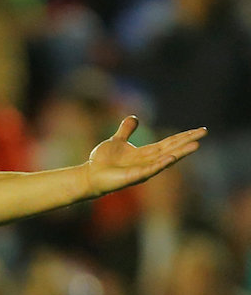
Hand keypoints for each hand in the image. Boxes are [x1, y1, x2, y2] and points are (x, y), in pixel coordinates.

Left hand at [84, 116, 205, 196]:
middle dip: (187, 141)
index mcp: (145, 153)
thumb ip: (126, 131)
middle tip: (204, 133)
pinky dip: (161, 163)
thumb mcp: (116, 140)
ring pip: (165, 159)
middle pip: (171, 149)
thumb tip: (134, 117)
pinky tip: (172, 157)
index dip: (182, 136)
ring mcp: (142, 170)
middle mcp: (147, 162)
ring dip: (180, 152)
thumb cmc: (102, 161)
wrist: (90, 174)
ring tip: (196, 145)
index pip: (168, 143)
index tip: (199, 130)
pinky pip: (151, 169)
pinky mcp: (134, 177)